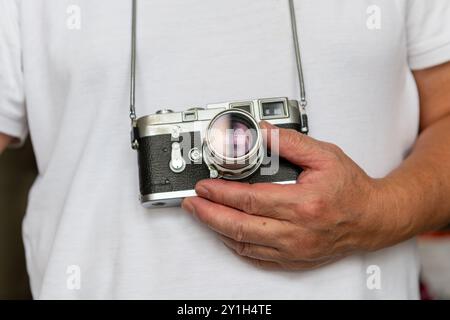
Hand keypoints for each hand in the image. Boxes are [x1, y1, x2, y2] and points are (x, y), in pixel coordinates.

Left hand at [181, 122, 399, 269]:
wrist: (372, 217)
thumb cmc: (351, 189)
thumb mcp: (324, 156)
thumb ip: (288, 142)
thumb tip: (262, 131)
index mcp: (303, 204)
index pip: (250, 200)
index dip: (221, 193)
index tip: (204, 186)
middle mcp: (297, 231)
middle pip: (239, 226)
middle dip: (209, 214)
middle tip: (193, 204)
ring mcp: (294, 250)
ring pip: (244, 244)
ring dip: (218, 230)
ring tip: (203, 215)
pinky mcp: (294, 259)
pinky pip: (257, 258)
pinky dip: (236, 245)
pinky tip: (226, 234)